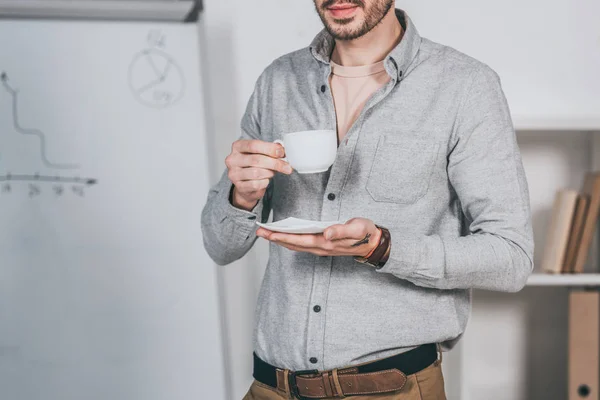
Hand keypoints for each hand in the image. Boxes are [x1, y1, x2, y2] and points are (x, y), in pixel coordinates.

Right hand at [225, 139, 292, 210]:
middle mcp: (232, 159)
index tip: (282, 153)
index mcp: (237, 146)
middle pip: (257, 160)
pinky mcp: (238, 186)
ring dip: (270, 173)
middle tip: (287, 167)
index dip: (270, 148)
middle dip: (275, 163)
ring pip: (257, 173)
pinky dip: (265, 182)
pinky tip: (265, 180)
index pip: (253, 145)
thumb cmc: (254, 165)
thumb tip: (282, 150)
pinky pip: (256, 184)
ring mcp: (234, 173)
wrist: (246, 185)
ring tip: (272, 172)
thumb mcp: (261, 154)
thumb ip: (270, 150)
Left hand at [256, 218, 381, 257]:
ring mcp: (321, 248)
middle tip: (260, 231)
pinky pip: (302, 244)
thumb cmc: (365, 233)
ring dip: (280, 239)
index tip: (270, 233)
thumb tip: (327, 233)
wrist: (373, 242)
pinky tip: (283, 235)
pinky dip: (290, 240)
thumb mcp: (356, 229)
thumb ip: (342, 231)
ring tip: (266, 233)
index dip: (284, 237)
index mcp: (327, 243)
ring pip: (296, 245)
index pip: (300, 240)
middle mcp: (321, 247)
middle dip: (276, 238)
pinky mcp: (322, 245)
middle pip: (293, 244)